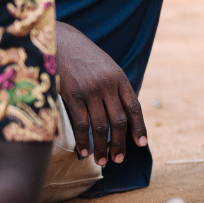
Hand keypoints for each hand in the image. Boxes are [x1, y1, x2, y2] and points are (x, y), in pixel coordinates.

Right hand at [56, 21, 146, 165]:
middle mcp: (108, 85)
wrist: (62, 41)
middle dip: (120, 143)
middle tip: (118, 159)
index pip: (134, 107)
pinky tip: (83, 151)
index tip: (141, 144)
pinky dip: (83, 141)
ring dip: (102, 147)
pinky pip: (81, 124)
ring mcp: (90, 91)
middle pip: (119, 121)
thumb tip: (122, 115)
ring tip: (102, 161)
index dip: (139, 127)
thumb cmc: (85, 57)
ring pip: (100, 126)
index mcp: (119, 78)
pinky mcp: (72, 95)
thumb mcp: (107, 67)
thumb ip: (116, 88)